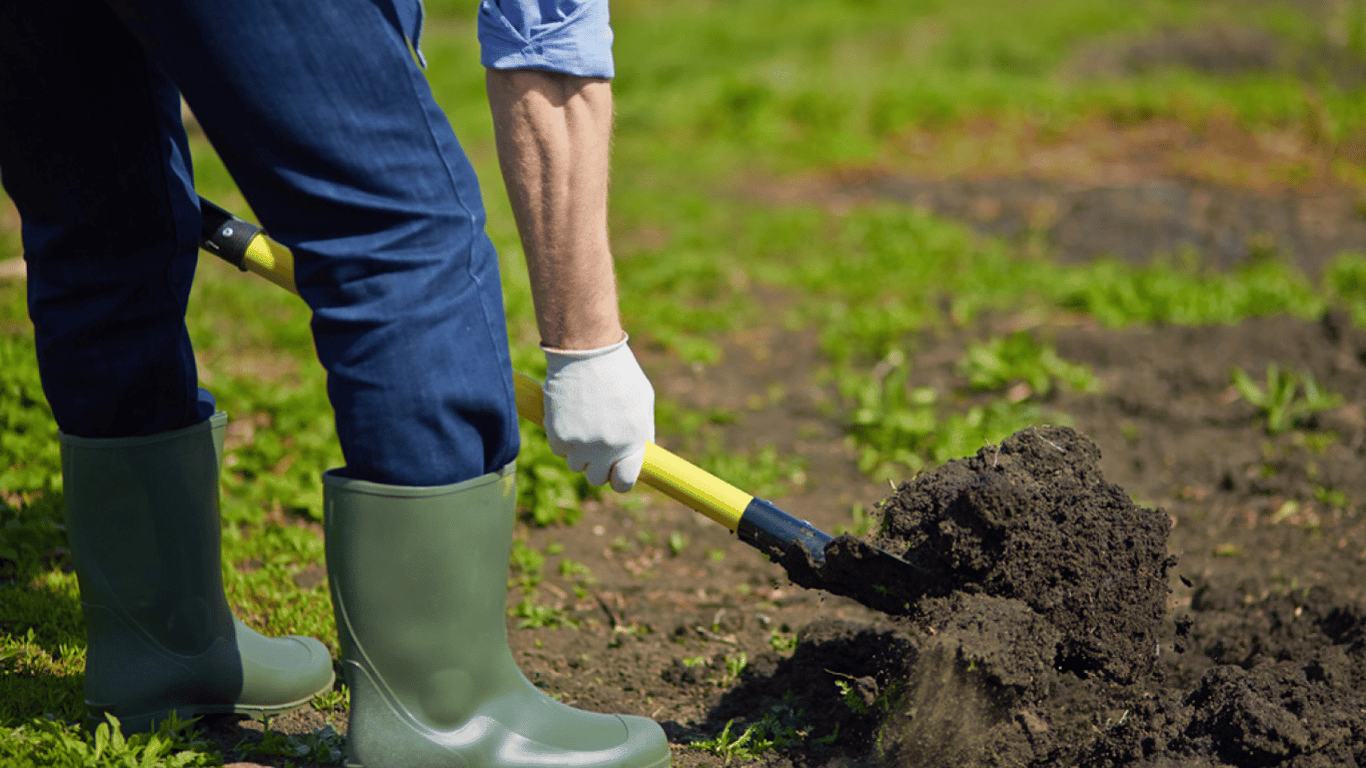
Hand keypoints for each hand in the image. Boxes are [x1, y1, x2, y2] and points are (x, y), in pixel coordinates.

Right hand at [541, 336, 653, 491]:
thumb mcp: (642, 401)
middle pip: (595, 478)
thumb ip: (641, 432)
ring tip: (583, 420)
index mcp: (631, 442)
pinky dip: (562, 435)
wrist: (586, 350)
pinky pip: (559, 449)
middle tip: (595, 445)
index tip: (615, 470)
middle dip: (596, 465)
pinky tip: (569, 412)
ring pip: (575, 464)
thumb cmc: (618, 372)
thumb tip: (640, 455)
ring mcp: (580, 445)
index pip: (624, 482)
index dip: (619, 478)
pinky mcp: (558, 436)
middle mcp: (606, 449)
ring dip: (578, 450)